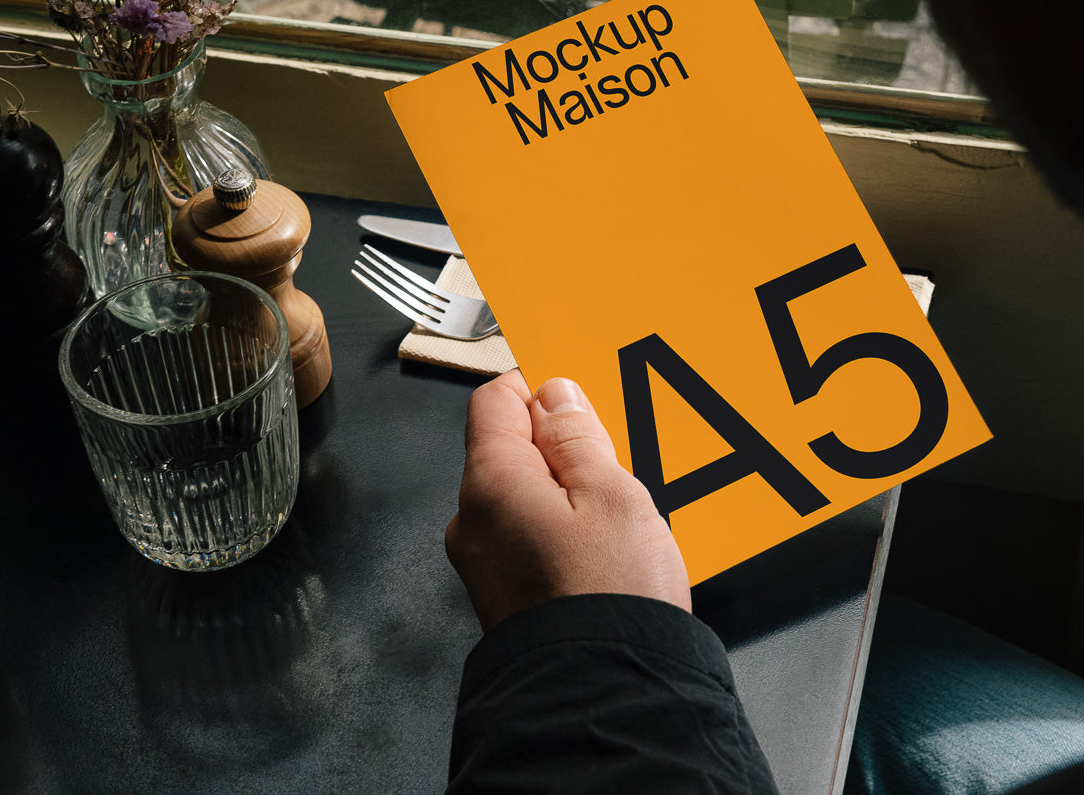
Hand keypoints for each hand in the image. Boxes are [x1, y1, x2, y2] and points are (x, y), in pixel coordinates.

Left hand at [445, 370, 690, 630]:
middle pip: (507, 452)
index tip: (579, 400)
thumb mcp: (612, 493)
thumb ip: (578, 436)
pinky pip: (525, 541)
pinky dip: (558, 534)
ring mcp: (482, 564)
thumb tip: (554, 396)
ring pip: (520, 499)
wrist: (605, 693)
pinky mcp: (502, 597)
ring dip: (563, 496)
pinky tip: (599, 555)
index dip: (538, 390)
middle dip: (558, 450)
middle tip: (610, 471)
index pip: (494, 401)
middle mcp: (471, 522)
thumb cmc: (610, 596)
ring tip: (612, 521)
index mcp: (490, 484)